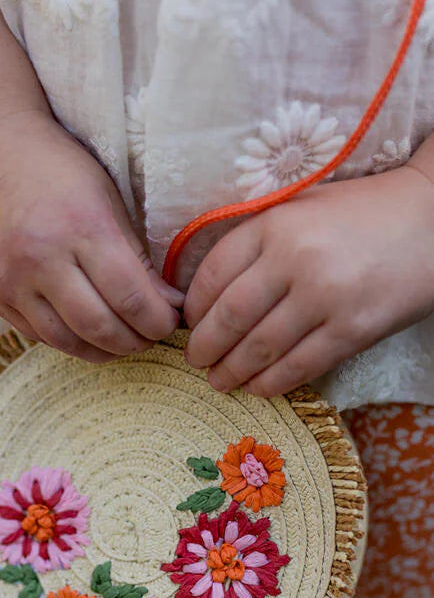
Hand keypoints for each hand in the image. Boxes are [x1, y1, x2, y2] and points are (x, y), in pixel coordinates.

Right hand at [0, 110, 183, 361]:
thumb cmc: (58, 169)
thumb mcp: (107, 199)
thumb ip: (137, 257)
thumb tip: (169, 305)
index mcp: (82, 227)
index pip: (131, 298)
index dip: (159, 321)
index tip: (172, 321)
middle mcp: (41, 258)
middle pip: (100, 327)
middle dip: (136, 342)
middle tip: (151, 336)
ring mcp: (11, 279)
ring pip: (66, 341)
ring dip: (102, 350)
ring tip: (122, 341)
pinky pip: (37, 334)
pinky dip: (68, 339)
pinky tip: (85, 330)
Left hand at [183, 165, 433, 395]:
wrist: (431, 216)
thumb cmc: (357, 214)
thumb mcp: (297, 210)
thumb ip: (255, 242)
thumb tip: (205, 293)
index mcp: (274, 224)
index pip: (212, 275)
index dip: (193, 308)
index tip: (188, 324)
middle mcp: (295, 259)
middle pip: (229, 317)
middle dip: (204, 348)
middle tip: (195, 362)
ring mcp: (326, 296)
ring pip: (260, 349)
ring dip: (232, 372)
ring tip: (220, 381)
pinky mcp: (354, 329)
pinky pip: (300, 366)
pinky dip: (271, 383)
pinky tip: (257, 387)